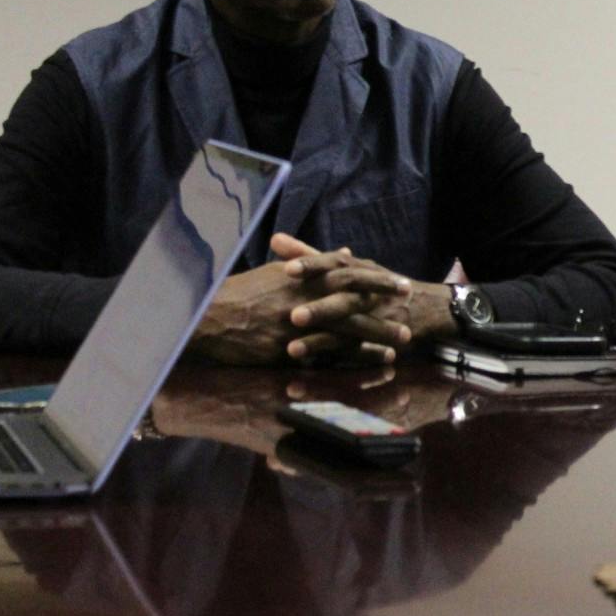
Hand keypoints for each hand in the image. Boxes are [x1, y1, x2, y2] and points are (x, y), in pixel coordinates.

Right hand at [187, 233, 417, 365]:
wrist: (205, 320)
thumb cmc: (239, 294)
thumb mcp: (276, 272)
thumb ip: (313, 263)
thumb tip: (345, 253)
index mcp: (300, 276)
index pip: (347, 273)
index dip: (376, 278)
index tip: (399, 283)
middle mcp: (302, 298)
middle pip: (353, 300)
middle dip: (384, 306)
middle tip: (410, 312)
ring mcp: (297, 325)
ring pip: (346, 329)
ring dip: (376, 335)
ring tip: (401, 341)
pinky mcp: (288, 349)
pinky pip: (328, 354)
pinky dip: (353, 357)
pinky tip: (372, 361)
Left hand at [270, 235, 456, 358]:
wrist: (427, 308)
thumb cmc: (379, 285)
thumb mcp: (350, 265)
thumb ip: (310, 256)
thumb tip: (275, 240)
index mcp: (359, 270)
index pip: (335, 264)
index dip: (313, 265)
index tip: (286, 269)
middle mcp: (368, 292)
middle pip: (344, 299)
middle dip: (319, 307)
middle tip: (292, 315)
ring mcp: (375, 318)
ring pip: (348, 329)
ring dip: (321, 340)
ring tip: (292, 349)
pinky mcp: (379, 342)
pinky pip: (356, 353)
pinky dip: (337, 361)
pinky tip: (317, 369)